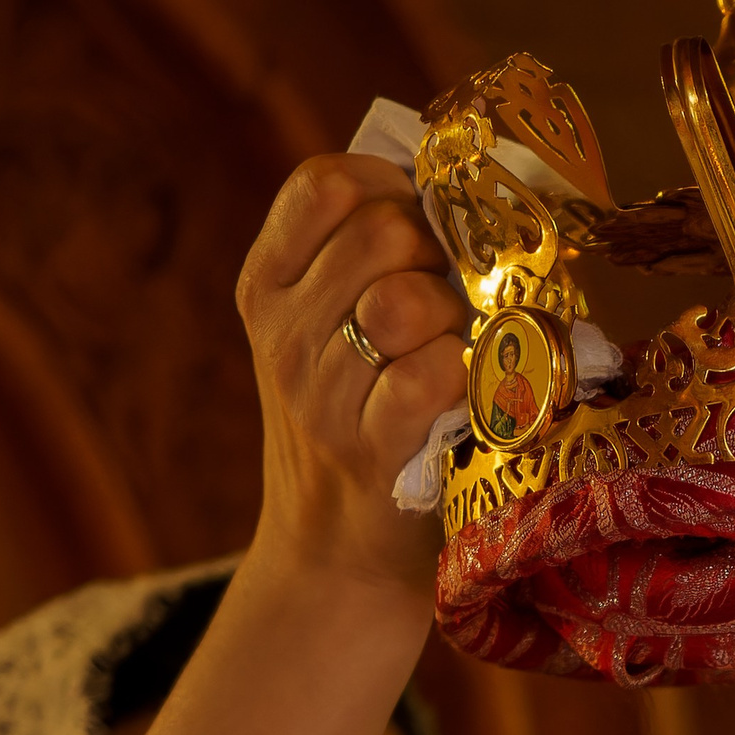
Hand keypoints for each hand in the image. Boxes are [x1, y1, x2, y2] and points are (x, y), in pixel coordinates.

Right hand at [236, 153, 467, 602]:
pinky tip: (466, 391)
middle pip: (379, 231)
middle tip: (453, 297)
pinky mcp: (368, 450)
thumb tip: (456, 181)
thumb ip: (363, 257)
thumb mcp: (326, 329)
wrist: (335, 553)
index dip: (391, 187)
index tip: (422, 224)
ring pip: (405, 300)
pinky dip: (463, 374)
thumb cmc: (356, 421)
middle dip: (438, 253)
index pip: (325, 183)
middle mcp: (282, 333)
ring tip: (456, 348)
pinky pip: (427, 374)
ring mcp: (318, 394)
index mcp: (267, 283)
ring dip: (454, 317)